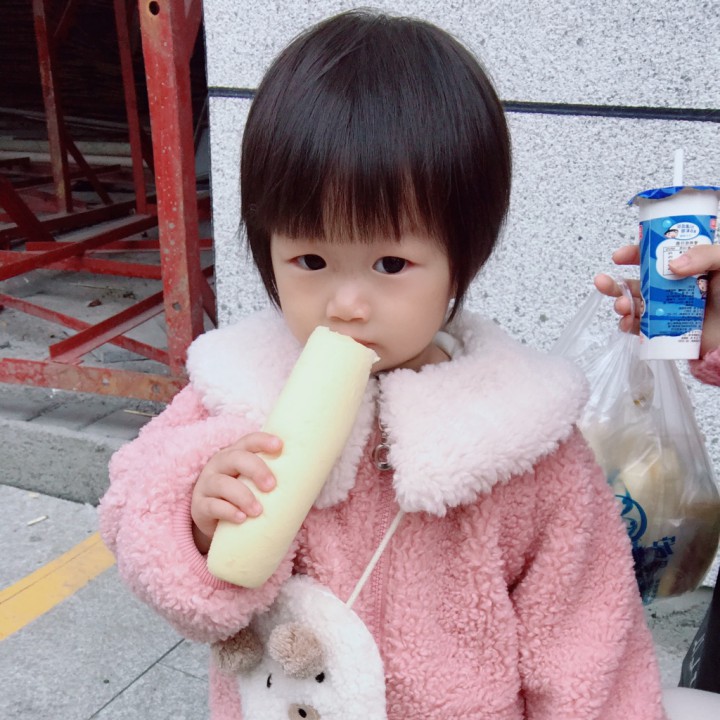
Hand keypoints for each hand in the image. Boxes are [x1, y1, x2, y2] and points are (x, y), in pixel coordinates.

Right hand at [191, 432, 281, 553]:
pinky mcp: (199, 506)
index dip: (262, 441)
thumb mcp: (256, 482)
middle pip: (235, 458)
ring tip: (258, 510)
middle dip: (256, 469)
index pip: (248, 441)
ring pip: (223, 483)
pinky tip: (241, 518)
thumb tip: (312, 479)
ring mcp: (207, 484)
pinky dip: (228, 511)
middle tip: (272, 485)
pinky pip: (212, 506)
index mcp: (236, 454)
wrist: (215, 519)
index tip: (279, 446)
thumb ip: (273, 477)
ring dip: (243, 496)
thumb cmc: (244, 494)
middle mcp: (220, 464)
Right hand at [594, 243, 719, 355]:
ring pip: (636, 305)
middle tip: (602, 282)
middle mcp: (674, 288)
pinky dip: (630, 326)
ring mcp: (669, 310)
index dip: (634, 254)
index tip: (619, 257)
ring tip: (622, 307)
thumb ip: (704, 255)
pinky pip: (642, 328)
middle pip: (638, 282)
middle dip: (616, 283)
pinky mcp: (668, 331)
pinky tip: (626, 323)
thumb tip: (672, 265)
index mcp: (686, 268)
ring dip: (622, 304)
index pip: (655, 257)